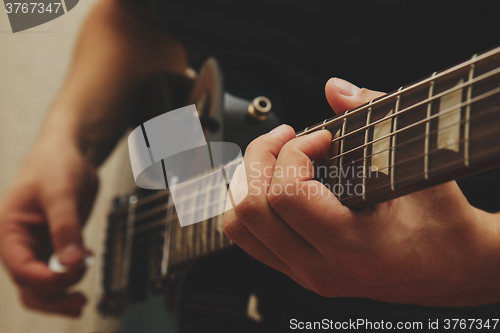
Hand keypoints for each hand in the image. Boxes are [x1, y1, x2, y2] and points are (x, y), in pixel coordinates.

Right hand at [0, 135, 97, 315]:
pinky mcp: (55, 244)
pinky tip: (86, 264)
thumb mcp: (62, 193)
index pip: (21, 269)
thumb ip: (66, 227)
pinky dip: (71, 275)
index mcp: (8, 231)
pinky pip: (59, 270)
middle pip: (29, 285)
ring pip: (44, 284)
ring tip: (83, 297)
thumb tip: (72, 261)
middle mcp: (19, 243)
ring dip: (62, 293)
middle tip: (80, 301)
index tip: (72, 273)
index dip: (47, 279)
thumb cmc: (56, 164)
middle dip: (53, 297)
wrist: (70, 152)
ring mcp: (37, 245)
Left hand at [223, 78, 499, 306]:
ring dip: (247, 181)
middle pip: (251, 209)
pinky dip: (251, 201)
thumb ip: (377, 119)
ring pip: (240, 227)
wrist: (451, 270)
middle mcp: (319, 268)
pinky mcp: (298, 271)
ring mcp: (304, 274)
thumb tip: (335, 88)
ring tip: (276, 156)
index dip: (295, 151)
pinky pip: (250, 237)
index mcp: (352, 248)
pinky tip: (274, 180)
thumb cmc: (442, 224)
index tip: (322, 137)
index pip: (287, 194)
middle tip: (286, 136)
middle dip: (259, 157)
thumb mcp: (421, 169)